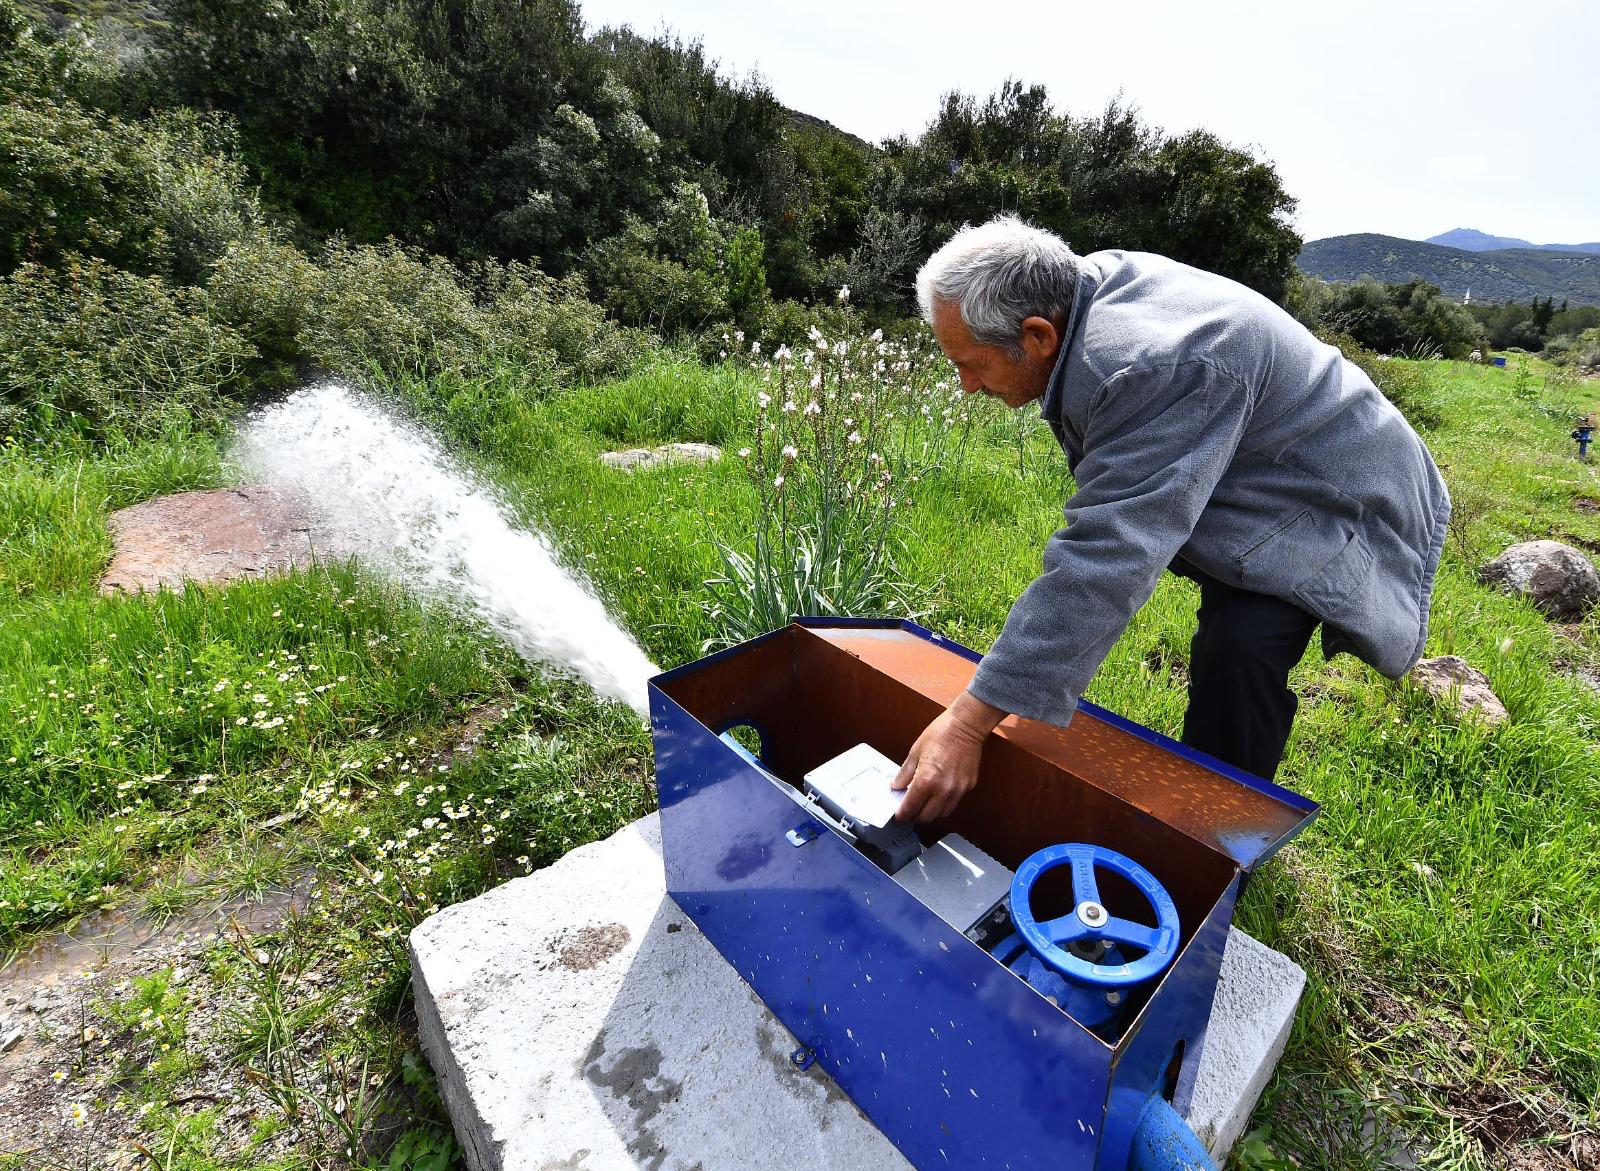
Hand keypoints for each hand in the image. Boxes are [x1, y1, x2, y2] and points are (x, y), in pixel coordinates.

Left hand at [892, 691, 1006, 822]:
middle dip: (915, 816)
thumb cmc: (940, 734)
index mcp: (926, 780)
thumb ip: (904, 773)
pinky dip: (943, 804)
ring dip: (930, 813)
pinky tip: (937, 795)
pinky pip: (954, 803)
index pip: (911, 807)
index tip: (898, 815)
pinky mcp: (968, 787)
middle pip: (926, 816)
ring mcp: (958, 790)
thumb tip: (896, 786)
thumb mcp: (915, 752)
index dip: (902, 814)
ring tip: (922, 806)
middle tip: (908, 812)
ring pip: (942, 814)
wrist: (965, 726)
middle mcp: (943, 789)